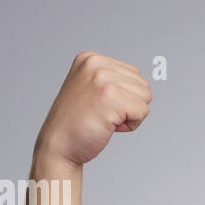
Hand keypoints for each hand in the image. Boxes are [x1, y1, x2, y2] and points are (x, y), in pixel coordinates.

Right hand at [34, 51, 151, 168]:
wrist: (58, 145)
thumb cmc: (77, 123)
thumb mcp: (91, 88)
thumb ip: (113, 79)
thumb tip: (143, 83)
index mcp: (90, 59)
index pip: (134, 74)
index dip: (124, 96)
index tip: (100, 104)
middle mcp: (96, 64)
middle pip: (143, 84)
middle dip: (129, 105)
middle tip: (103, 114)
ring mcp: (102, 78)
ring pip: (145, 97)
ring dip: (130, 114)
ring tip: (105, 118)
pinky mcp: (111, 96)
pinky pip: (143, 111)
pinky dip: (131, 125)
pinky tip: (108, 125)